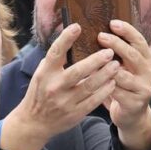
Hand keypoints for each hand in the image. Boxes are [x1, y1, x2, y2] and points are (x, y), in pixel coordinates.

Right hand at [3, 24, 117, 149]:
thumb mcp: (40, 75)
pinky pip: (94, 100)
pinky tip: (112, 82)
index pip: (55, 53)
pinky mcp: (75, 113)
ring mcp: (65, 102)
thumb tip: (69, 41)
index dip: (65, 39)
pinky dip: (105, 90)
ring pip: (90, 86)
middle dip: (96, 60)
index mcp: (45, 74)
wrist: (34, 123)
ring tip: (116, 65)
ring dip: (105, 74)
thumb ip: (54, 62)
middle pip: (78, 71)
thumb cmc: (39, 94)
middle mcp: (54, 87)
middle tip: (110, 52)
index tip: (77, 27)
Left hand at [97, 20, 150, 149]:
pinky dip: (103, 85)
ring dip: (106, 67)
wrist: (132, 115)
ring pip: (123, 74)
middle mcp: (149, 72)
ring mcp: (144, 87)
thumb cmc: (124, 86)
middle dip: (116, 44)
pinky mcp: (135, 102)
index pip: (139, 40)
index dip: (127, 31)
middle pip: (132, 54)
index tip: (112, 22)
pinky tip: (92, 80)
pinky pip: (116, 91)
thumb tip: (98, 31)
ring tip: (93, 59)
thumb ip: (119, 53)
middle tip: (100, 36)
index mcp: (147, 59)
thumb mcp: (126, 67)